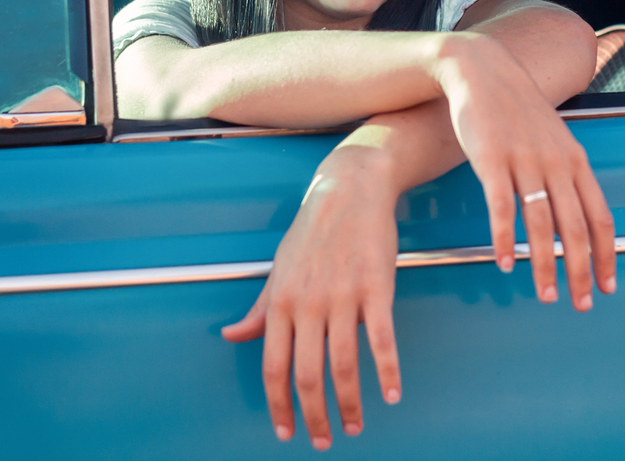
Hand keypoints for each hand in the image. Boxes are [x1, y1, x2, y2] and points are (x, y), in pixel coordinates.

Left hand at [221, 145, 401, 450]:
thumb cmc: (314, 228)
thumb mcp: (278, 267)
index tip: (286, 431)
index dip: (278, 405)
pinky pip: (383, 339)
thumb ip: (259, 307)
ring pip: (344, 364)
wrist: (350, 189)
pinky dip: (388, 371)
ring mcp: (344, 296)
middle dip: (315, 415)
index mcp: (281, 301)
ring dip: (350, 403)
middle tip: (323, 439)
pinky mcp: (377, 288)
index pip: (273, 366)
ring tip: (354, 426)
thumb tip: (231, 334)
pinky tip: (393, 393)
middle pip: (307, 374)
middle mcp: (309, 303)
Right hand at [433, 33, 616, 308]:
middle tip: (580, 303)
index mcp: (575, 161)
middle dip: (581, 271)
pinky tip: (505, 263)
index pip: (600, 217)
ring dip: (545, 264)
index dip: (606, 255)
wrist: (483, 71)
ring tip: (546, 293)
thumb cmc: (517, 110)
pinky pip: (501, 207)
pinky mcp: (492, 160)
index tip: (607, 285)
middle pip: (575, 228)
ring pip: (541, 223)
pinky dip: (505, 239)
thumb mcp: (554, 138)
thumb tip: (575, 214)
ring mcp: (524, 161)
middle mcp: (556, 163)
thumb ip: (565, 174)